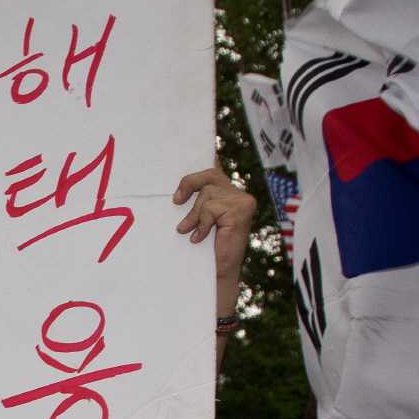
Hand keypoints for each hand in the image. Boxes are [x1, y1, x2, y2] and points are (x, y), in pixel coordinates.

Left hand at [173, 166, 256, 299]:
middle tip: (176, 201)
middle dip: (189, 184)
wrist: (218, 273)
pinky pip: (210, 209)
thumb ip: (194, 202)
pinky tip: (199, 237)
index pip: (214, 170)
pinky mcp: (240, 211)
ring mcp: (242, 201)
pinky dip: (201, 224)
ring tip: (190, 231)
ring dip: (194, 214)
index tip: (204, 145)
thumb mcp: (197, 219)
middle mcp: (239, 195)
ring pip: (206, 194)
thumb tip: (176, 191)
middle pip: (209, 175)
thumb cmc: (206, 248)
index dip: (207, 160)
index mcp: (229, 194)